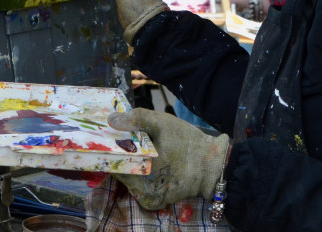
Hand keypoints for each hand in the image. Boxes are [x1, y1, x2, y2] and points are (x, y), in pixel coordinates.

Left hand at [108, 108, 228, 209]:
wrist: (212, 166)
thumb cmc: (187, 143)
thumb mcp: (163, 123)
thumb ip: (137, 119)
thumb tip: (111, 119)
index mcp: (142, 172)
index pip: (112, 161)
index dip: (110, 148)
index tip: (110, 137)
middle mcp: (142, 192)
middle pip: (119, 171)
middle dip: (119, 156)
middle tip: (123, 141)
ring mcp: (148, 200)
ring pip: (128, 180)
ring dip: (129, 166)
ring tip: (137, 150)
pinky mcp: (155, 202)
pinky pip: (138, 187)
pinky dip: (138, 176)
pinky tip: (146, 162)